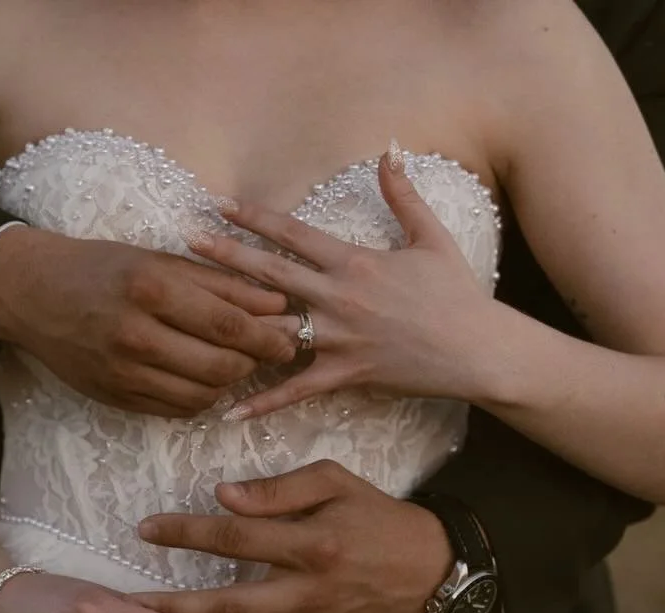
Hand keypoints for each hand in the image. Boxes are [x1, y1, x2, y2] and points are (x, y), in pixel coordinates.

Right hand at [0, 227, 295, 417]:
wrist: (33, 294)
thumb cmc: (103, 268)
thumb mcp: (161, 260)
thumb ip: (220, 284)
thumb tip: (277, 305)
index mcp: (151, 289)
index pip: (229, 325)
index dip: (268, 337)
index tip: (290, 336)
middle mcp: (136, 334)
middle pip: (222, 367)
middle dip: (255, 363)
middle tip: (267, 352)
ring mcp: (123, 372)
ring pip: (203, 395)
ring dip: (229, 383)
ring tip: (235, 361)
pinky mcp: (115, 397)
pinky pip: (176, 409)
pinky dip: (199, 397)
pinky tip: (201, 376)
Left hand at [133, 460, 452, 612]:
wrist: (434, 571)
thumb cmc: (379, 517)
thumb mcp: (337, 482)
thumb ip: (279, 490)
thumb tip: (223, 497)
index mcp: (311, 542)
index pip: (234, 536)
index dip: (185, 533)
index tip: (144, 529)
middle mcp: (308, 590)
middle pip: (226, 604)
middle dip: (171, 606)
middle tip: (125, 604)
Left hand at [182, 146, 503, 420]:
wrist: (479, 351)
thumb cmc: (457, 295)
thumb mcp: (431, 238)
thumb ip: (403, 195)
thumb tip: (389, 151)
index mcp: (355, 262)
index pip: (293, 233)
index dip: (254, 217)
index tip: (218, 204)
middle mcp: (340, 298)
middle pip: (271, 274)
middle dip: (225, 256)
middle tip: (185, 241)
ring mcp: (340, 339)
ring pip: (274, 328)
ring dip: (232, 322)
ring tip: (190, 319)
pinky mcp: (346, 375)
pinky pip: (297, 390)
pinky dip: (263, 402)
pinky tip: (227, 410)